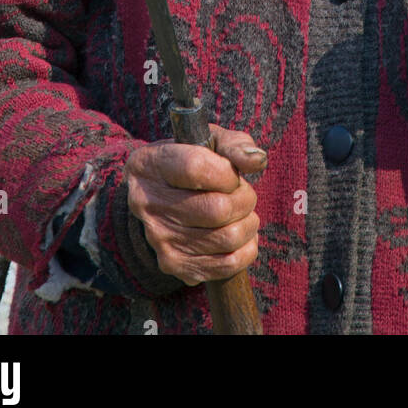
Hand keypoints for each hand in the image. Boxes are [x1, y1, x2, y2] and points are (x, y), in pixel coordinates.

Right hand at [124, 124, 266, 285]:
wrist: (157, 201)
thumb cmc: (188, 163)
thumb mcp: (206, 141)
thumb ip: (234, 145)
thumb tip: (257, 161)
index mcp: (150, 165)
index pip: (196, 168)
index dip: (227, 172)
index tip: (232, 173)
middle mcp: (149, 204)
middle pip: (218, 209)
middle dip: (245, 198)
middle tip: (242, 192)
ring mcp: (160, 240)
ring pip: (228, 237)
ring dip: (248, 222)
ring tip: (241, 212)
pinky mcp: (175, 265)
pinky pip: (228, 264)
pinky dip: (246, 248)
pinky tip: (239, 233)